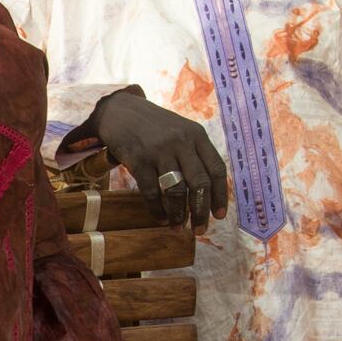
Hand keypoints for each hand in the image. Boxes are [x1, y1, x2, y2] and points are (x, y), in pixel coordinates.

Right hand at [85, 87, 231, 224]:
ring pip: (176, 191)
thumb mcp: (180, 132)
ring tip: (178, 227)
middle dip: (201, 211)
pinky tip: (161, 219)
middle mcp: (181, 142)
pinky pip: (152, 192)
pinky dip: (158, 210)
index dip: (220, 195)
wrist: (120, 110)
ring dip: (179, 214)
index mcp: (197, 135)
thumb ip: (195, 154)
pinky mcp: (139, 159)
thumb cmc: (154, 127)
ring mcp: (159, 150)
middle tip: (199, 230)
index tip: (219, 216)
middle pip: (200, 183)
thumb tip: (207, 193)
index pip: (217, 169)